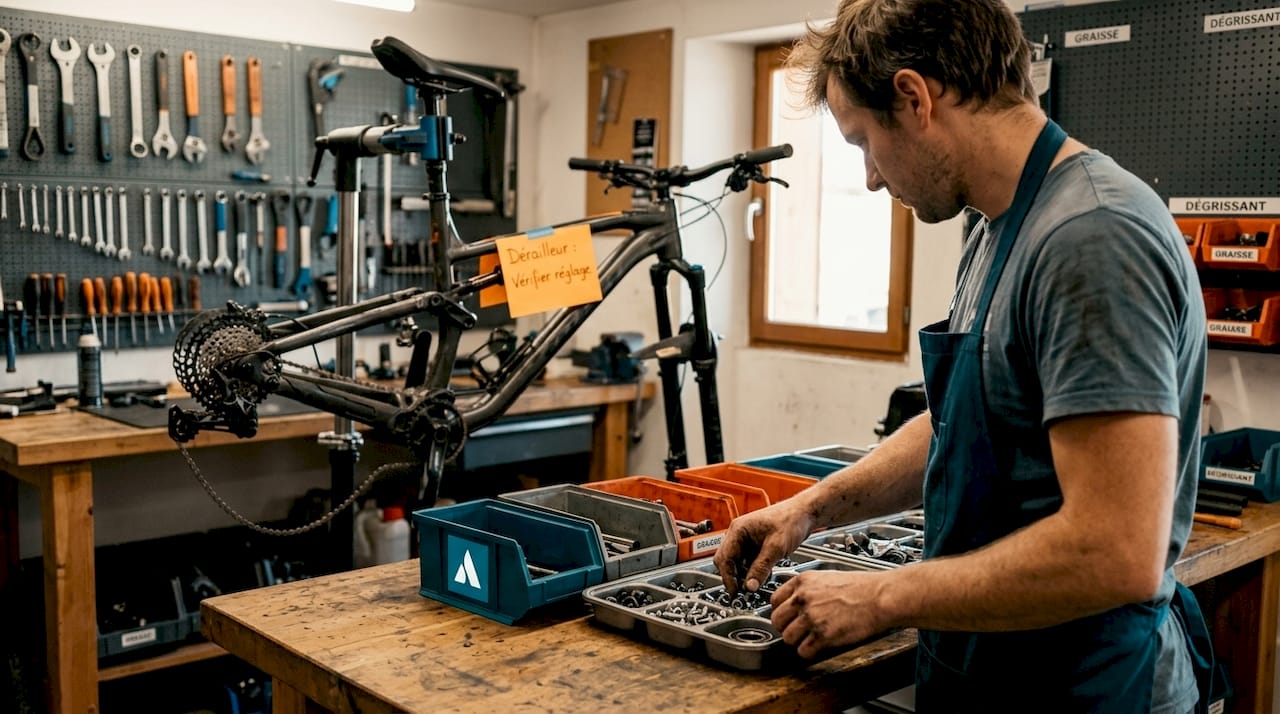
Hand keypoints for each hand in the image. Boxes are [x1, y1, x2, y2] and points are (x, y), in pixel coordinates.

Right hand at [713, 500, 812, 593]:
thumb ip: (761, 568)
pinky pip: (747, 562)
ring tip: (756, 584)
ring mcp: (746, 539)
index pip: (724, 558)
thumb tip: (749, 586)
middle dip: (734, 577)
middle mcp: (738, 534)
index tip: (735, 592)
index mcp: (738, 529)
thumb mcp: (776, 547)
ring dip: (744, 575)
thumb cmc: (791, 520)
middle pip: (726, 561)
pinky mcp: (754, 545)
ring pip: (737, 563)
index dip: (728, 577)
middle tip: (743, 592)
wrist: (804, 513)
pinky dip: (753, 571)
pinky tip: (763, 576)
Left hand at [770, 569, 889, 658]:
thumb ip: (809, 588)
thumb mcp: (827, 577)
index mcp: (803, 582)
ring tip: (807, 640)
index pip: (775, 600)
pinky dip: (808, 652)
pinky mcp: (823, 635)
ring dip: (796, 641)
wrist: (880, 597)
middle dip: (785, 628)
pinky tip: (817, 647)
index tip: (785, 617)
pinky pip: (804, 650)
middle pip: (777, 620)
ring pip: (788, 637)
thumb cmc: (862, 587)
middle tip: (795, 631)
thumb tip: (797, 600)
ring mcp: (812, 617)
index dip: (780, 611)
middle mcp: (803, 598)